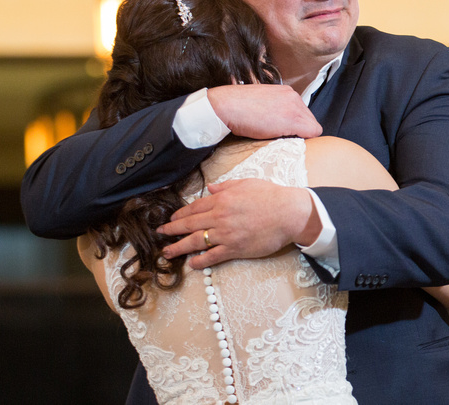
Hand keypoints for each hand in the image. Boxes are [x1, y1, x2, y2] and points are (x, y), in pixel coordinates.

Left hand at [157, 178, 320, 268]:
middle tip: (160, 234)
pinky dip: (200, 261)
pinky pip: (213, 256)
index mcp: (222, 199)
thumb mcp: (246, 183)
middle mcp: (220, 217)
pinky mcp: (235, 248)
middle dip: (172, 230)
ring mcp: (226, 234)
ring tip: (167, 252)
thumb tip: (210, 187)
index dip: (180, 214)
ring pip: (196, 241)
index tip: (171, 219)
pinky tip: (191, 264)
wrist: (288, 213)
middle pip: (190, 224)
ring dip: (179, 247)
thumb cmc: (270, 196)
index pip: (194, 208)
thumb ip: (225, 186)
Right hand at [207, 85, 320, 139]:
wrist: (227, 106)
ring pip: (312, 127)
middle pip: (310, 120)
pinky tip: (283, 139)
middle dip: (299, 130)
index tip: (283, 131)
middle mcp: (294, 96)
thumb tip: (280, 123)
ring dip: (299, 135)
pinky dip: (302, 140)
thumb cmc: (238, 107)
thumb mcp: (262, 103)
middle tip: (280, 137)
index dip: (296, 126)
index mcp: (286, 92)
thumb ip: (275, 109)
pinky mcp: (293, 119)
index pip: (303, 113)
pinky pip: (312, 133)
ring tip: (279, 138)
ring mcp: (295, 107)